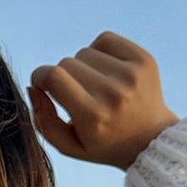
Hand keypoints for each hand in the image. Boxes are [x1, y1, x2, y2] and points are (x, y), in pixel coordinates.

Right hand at [28, 33, 178, 169]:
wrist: (152, 140)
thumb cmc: (105, 144)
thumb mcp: (70, 146)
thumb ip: (44, 121)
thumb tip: (34, 88)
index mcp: (93, 117)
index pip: (53, 77)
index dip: (40, 76)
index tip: (43, 85)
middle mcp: (113, 94)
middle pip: (66, 63)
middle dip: (63, 76)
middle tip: (76, 93)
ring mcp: (131, 74)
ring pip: (84, 51)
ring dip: (83, 65)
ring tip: (95, 85)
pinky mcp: (143, 60)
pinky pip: (105, 39)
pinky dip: (100, 51)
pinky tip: (106, 70)